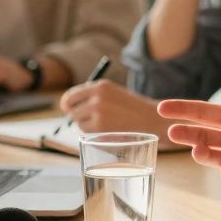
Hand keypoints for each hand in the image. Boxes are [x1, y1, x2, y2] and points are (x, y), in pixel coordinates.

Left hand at [59, 82, 180, 148]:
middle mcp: (97, 97)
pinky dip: (94, 135)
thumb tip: (68, 105)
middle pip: (72, 110)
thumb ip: (94, 96)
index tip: (67, 108)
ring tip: (106, 125)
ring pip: (79, 123)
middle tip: (91, 120)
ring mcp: (98, 113)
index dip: (67, 103)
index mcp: (101, 86)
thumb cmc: (134, 109)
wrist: (153, 120)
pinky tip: (109, 131)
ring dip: (87, 126)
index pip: (72, 95)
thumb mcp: (114, 95)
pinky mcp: (100, 128)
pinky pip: (87, 133)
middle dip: (78, 116)